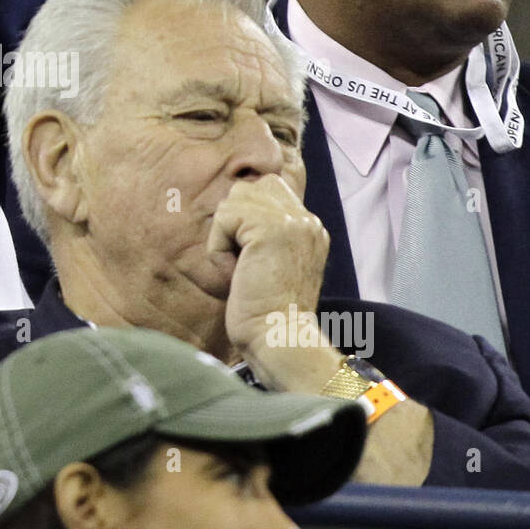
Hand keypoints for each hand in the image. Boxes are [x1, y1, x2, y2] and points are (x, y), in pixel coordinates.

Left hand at [206, 174, 328, 355]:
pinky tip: (236, 273)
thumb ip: (265, 236)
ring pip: (235, 200)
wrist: (280, 340)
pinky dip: (219, 248)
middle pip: (250, 188)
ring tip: (241, 268)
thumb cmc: (268, 315)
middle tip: (243, 262)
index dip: (245, 214)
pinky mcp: (271, 228)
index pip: (270, 189)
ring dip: (225, 236)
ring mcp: (293, 221)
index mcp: (310, 229)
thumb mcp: (273, 265)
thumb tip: (233, 215)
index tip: (246, 255)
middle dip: (234, 221)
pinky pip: (224, 218)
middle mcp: (307, 220)